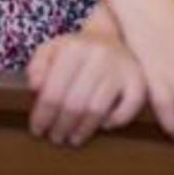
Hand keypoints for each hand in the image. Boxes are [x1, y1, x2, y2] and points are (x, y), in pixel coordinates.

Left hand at [27, 30, 145, 145]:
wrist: (108, 37)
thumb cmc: (74, 51)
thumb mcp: (51, 50)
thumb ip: (37, 66)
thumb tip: (35, 87)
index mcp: (74, 47)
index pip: (53, 92)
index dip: (42, 116)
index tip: (37, 130)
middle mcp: (99, 55)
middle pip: (74, 104)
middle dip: (61, 127)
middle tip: (55, 137)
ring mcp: (121, 68)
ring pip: (97, 110)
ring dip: (82, 130)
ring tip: (72, 138)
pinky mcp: (138, 80)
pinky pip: (127, 110)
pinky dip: (115, 121)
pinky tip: (103, 125)